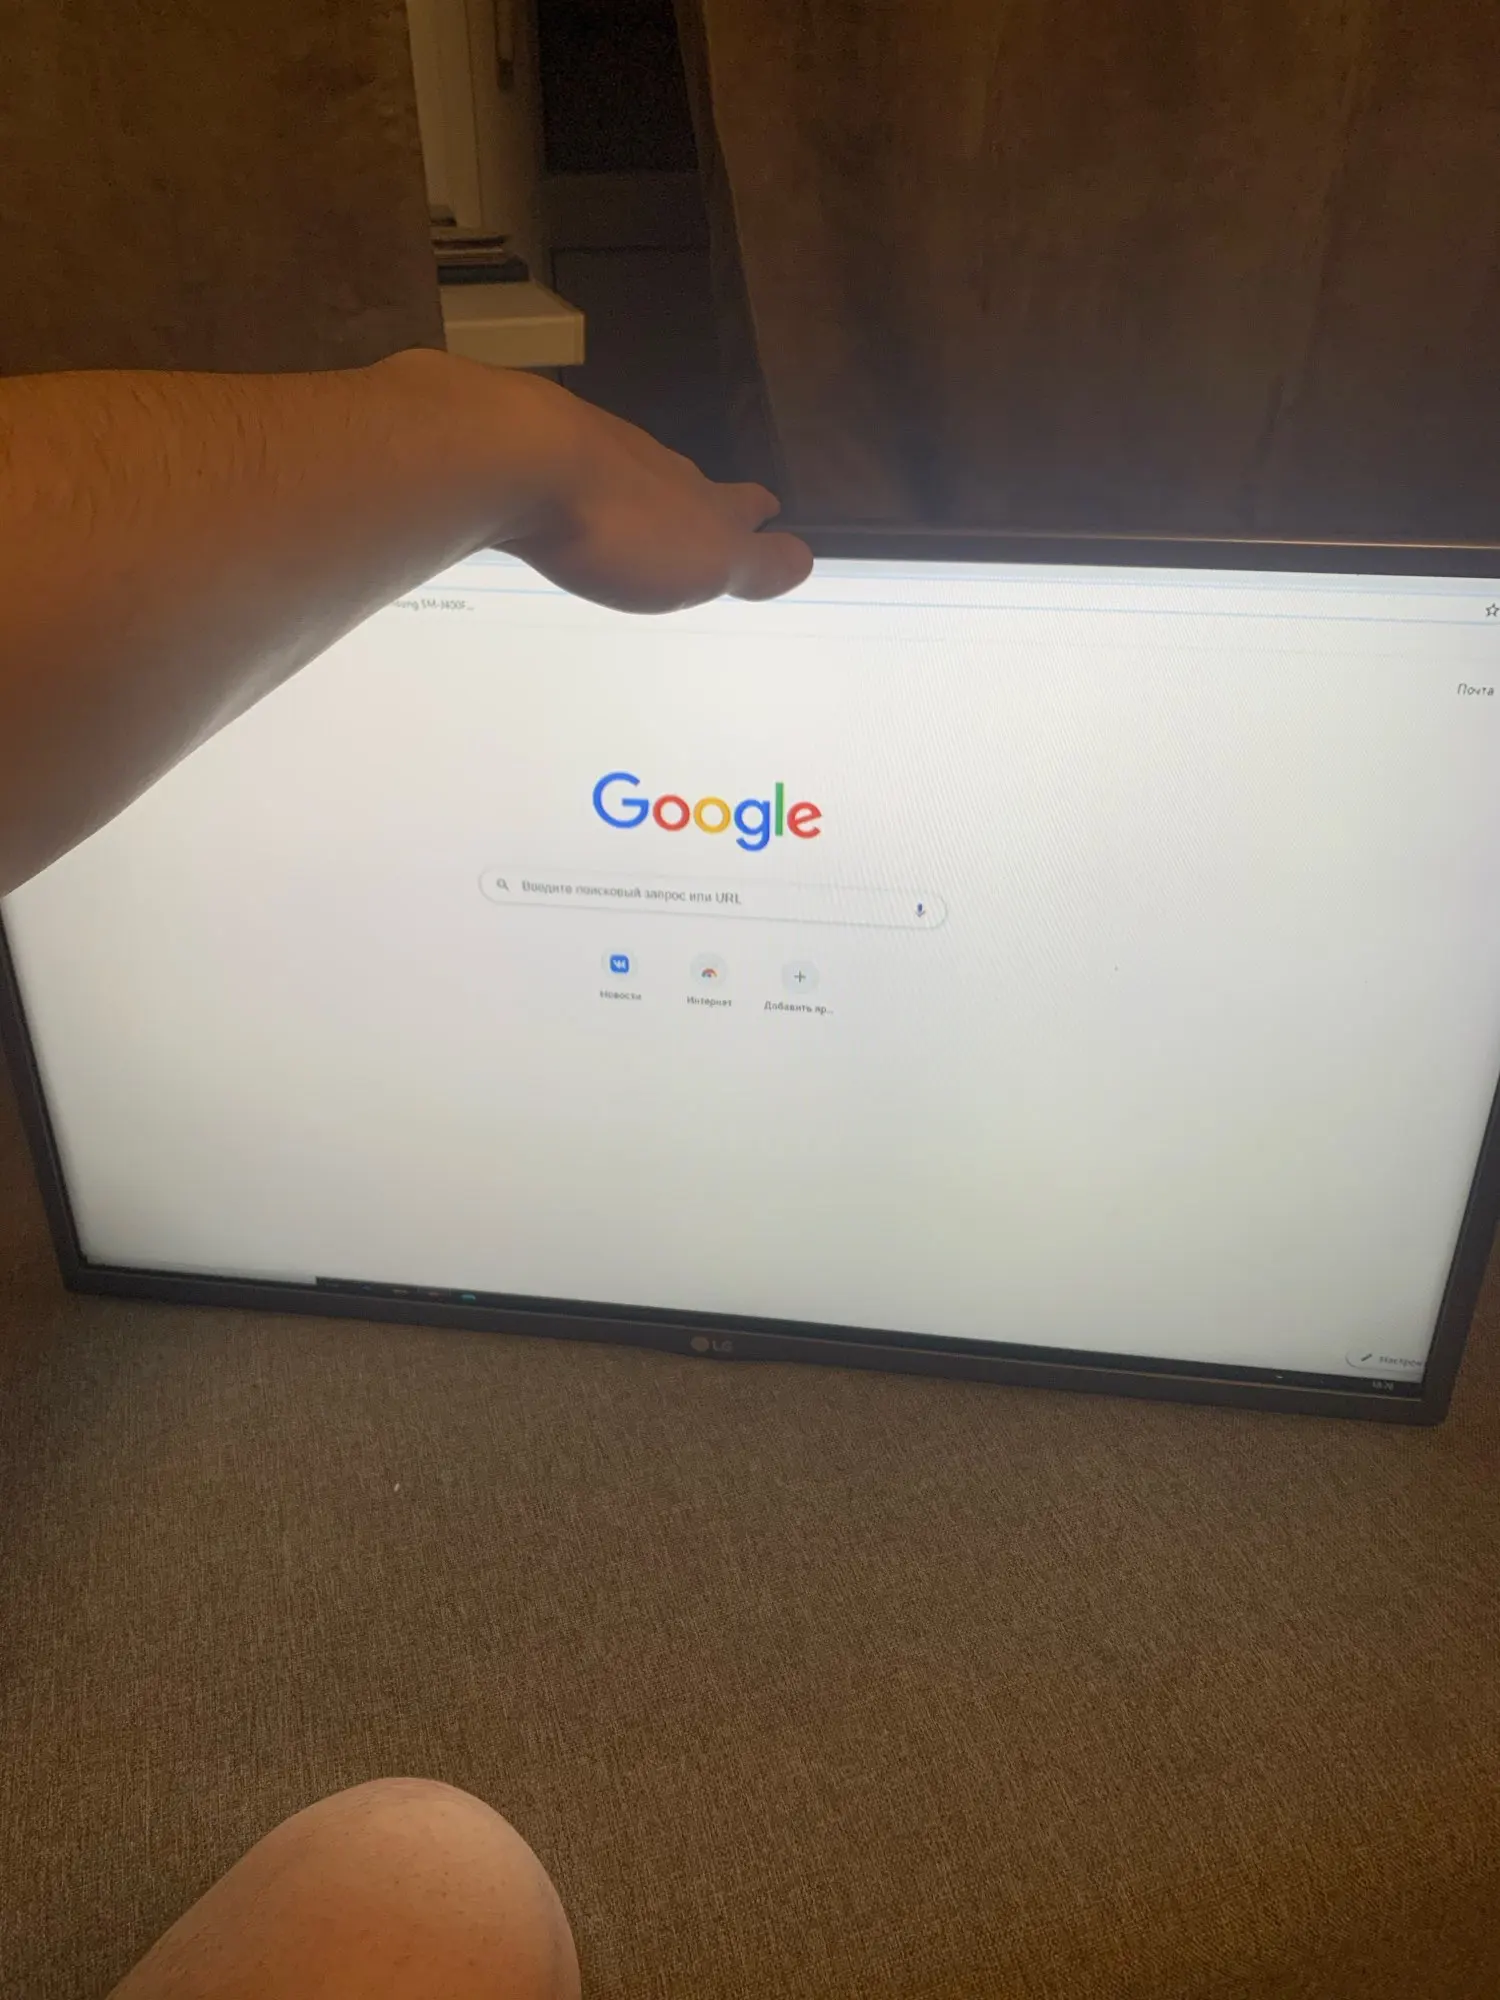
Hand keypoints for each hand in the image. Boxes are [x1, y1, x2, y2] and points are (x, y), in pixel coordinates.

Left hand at [499, 377, 812, 612]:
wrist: (524, 463)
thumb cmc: (625, 528)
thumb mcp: (706, 563)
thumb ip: (755, 562)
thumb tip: (805, 558)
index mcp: (700, 500)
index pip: (744, 505)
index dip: (758, 514)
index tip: (770, 511)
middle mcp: (654, 467)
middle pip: (687, 485)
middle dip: (697, 505)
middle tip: (700, 519)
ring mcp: (595, 453)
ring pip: (629, 473)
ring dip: (637, 495)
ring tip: (633, 516)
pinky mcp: (538, 450)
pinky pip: (574, 470)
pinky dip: (582, 487)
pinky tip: (568, 501)